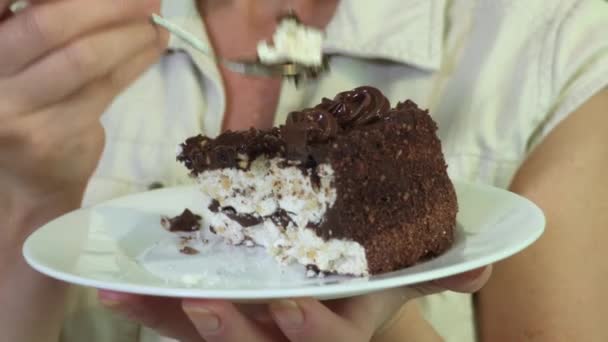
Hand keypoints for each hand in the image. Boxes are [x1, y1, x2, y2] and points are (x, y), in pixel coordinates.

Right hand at [0, 0, 166, 231]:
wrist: (21, 186)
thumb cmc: (22, 109)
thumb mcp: (15, 63)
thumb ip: (40, 26)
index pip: (4, 1)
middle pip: (50, 24)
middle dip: (109, 5)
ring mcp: (17, 110)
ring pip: (85, 58)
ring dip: (131, 35)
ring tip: (156, 21)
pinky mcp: (56, 135)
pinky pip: (107, 87)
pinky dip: (137, 60)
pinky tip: (153, 45)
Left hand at [99, 266, 490, 341]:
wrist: (323, 316)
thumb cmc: (358, 297)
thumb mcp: (395, 286)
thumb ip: (432, 276)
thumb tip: (485, 268)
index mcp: (337, 339)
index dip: (313, 330)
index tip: (291, 302)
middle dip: (233, 336)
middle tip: (206, 301)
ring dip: (173, 322)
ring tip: (134, 293)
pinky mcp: (213, 335)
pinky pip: (179, 331)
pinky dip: (152, 314)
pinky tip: (118, 292)